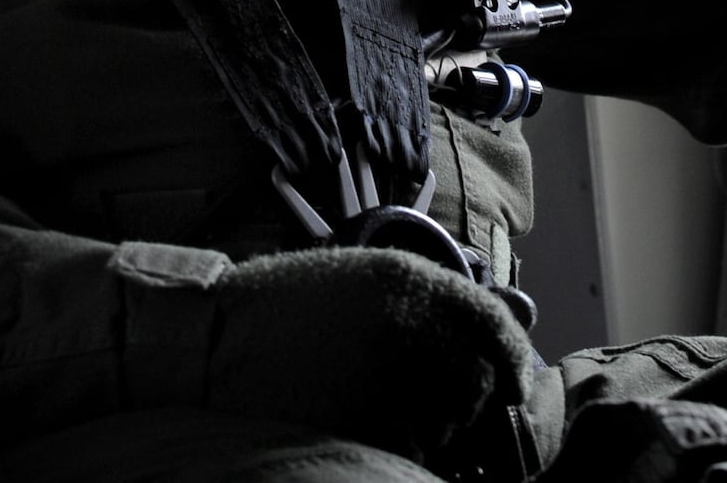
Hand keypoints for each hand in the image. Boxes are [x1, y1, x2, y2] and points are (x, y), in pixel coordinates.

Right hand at [207, 246, 532, 461]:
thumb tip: (514, 320)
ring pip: (452, 422)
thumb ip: (434, 298)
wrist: (212, 343)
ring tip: (392, 410)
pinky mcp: (367, 423)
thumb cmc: (288, 310)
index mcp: (408, 279)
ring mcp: (387, 376)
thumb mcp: (363, 277)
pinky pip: (416, 450)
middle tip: (440, 403)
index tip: (508, 377)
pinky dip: (408, 448)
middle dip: (470, 397)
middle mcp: (407, 324)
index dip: (510, 356)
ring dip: (439, 427)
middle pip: (479, 381)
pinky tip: (373, 427)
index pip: (494, 324)